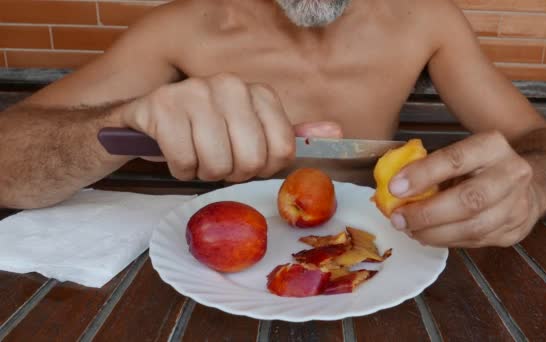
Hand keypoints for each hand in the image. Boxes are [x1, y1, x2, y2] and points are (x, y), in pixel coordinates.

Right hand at [119, 73, 341, 181]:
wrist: (148, 117)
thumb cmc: (204, 129)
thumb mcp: (249, 130)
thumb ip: (289, 134)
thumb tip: (335, 133)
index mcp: (258, 92)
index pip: (282, 151)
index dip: (262, 168)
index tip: (245, 159)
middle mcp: (230, 85)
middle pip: (251, 161)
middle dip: (232, 173)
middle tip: (217, 161)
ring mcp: (195, 92)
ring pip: (217, 164)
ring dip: (204, 173)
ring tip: (196, 155)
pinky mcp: (163, 107)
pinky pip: (184, 163)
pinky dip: (179, 170)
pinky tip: (175, 153)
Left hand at [388, 131, 545, 247]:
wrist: (531, 182)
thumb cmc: (481, 166)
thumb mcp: (462, 154)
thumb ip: (432, 167)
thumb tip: (394, 189)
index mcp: (493, 146)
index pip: (455, 159)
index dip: (423, 175)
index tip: (395, 187)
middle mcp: (512, 174)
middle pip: (469, 200)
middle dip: (427, 213)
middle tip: (399, 218)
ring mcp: (518, 205)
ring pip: (473, 227)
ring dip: (434, 232)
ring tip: (409, 229)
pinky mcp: (514, 231)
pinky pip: (475, 241)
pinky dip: (446, 241)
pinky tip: (427, 235)